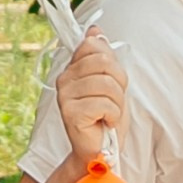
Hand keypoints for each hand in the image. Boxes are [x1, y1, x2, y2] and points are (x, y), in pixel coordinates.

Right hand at [55, 27, 126, 165]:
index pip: (94, 45)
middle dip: (119, 84)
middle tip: (113, 102)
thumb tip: (95, 30)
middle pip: (104, 62)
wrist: (100, 152)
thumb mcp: (111, 82)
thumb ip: (103, 57)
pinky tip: (104, 123)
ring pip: (107, 84)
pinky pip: (105, 103)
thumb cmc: (105, 117)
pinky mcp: (70, 113)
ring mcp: (65, 95)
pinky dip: (113, 115)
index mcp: (72, 68)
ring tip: (109, 114)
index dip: (113, 65)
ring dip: (117, 103)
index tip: (111, 83)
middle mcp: (64, 79)